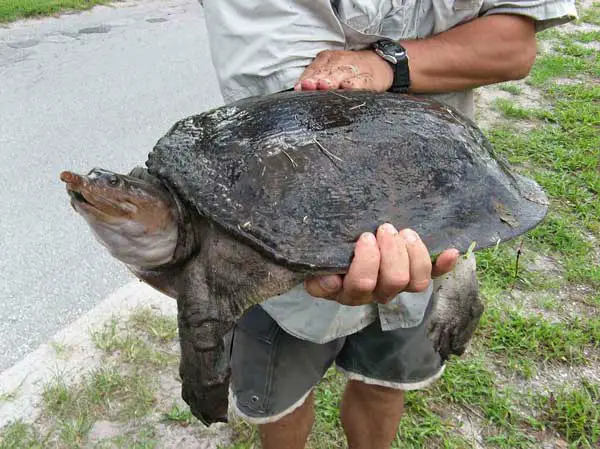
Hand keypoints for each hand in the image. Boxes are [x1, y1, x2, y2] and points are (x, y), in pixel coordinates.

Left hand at [294, 49, 392, 91]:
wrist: (381, 63)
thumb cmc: (350, 71)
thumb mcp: (331, 71)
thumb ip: (315, 79)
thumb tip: (298, 89)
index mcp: (328, 59)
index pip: (314, 69)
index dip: (307, 78)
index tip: (300, 87)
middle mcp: (340, 61)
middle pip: (326, 71)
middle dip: (317, 79)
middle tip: (310, 86)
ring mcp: (355, 69)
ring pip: (342, 74)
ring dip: (332, 80)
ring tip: (325, 86)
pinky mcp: (369, 78)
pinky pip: (361, 81)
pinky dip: (355, 84)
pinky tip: (348, 87)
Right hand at [304, 224, 458, 305]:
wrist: (338, 254)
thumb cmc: (326, 255)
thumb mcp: (316, 264)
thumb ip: (316, 275)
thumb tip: (329, 281)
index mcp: (348, 290)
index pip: (362, 284)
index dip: (367, 262)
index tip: (365, 237)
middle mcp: (374, 293)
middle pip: (393, 282)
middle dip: (392, 252)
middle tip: (385, 229)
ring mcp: (397, 287)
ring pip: (416, 282)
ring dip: (414, 254)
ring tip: (405, 232)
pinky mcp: (414, 277)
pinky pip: (433, 276)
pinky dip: (443, 265)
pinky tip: (451, 251)